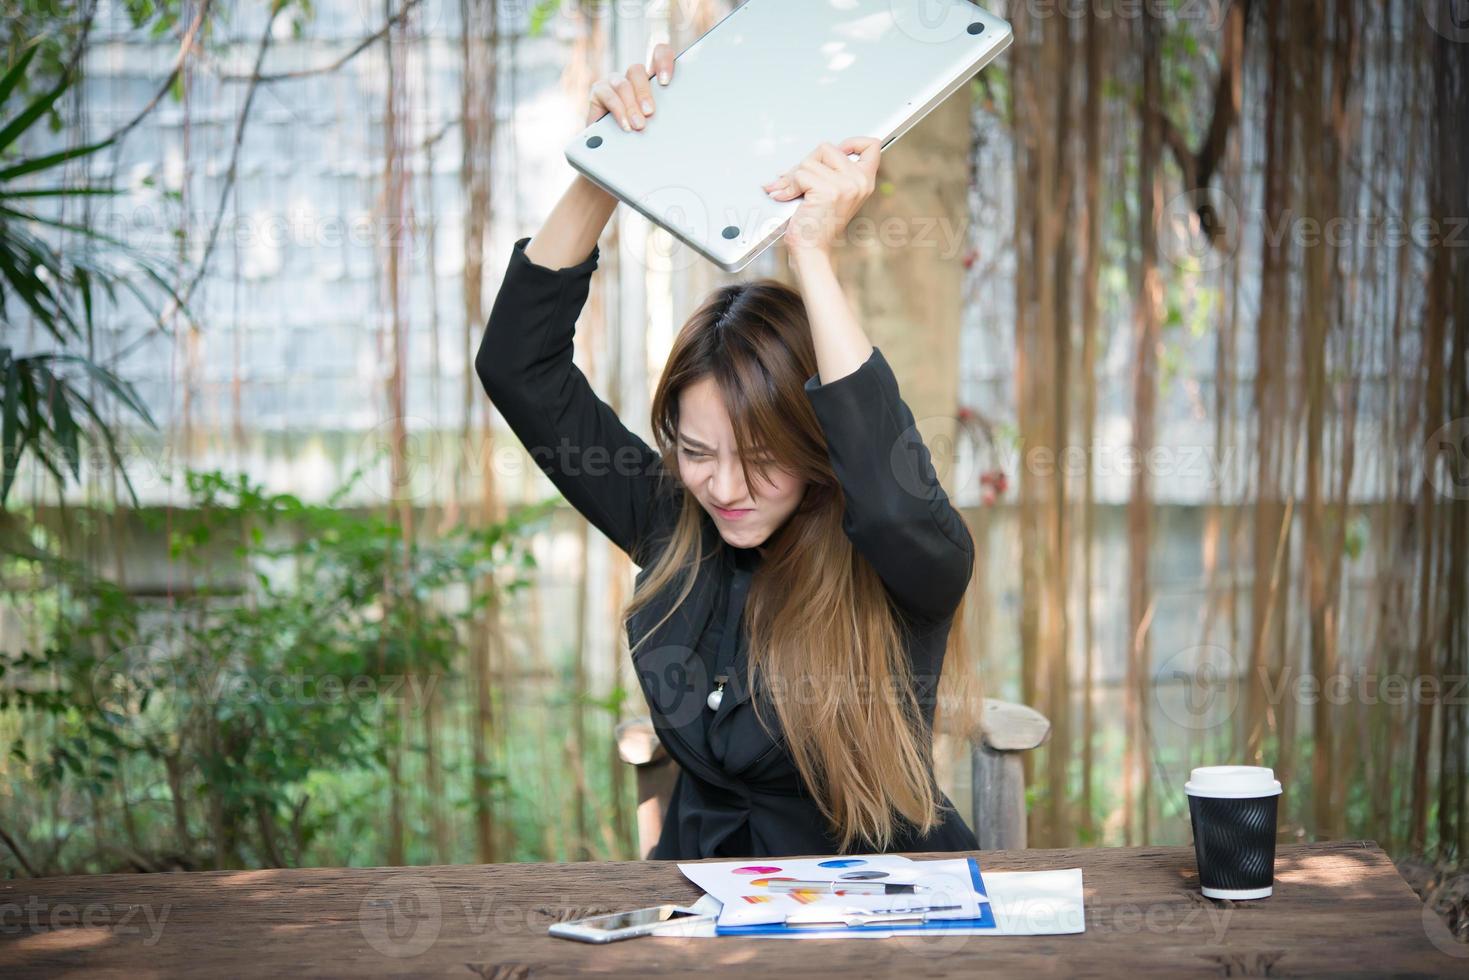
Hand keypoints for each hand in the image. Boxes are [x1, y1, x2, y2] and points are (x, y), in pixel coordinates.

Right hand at [586, 43, 674, 130]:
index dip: (663, 60)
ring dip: (631, 105)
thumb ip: (662, 116)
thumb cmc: (641, 134)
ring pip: (623, 83)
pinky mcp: (599, 90)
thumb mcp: (656, 124)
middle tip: (649, 112)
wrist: (613, 146)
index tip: (665, 81)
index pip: (659, 54)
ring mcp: (615, 81)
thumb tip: (671, 121)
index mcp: (653, 79)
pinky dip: (618, 111)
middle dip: (644, 92)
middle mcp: (632, 77)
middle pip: (637, 70)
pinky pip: (607, 95)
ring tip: (638, 125)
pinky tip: (625, 124)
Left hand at [762, 138, 880, 256]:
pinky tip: (785, 198)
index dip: (852, 141)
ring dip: (793, 178)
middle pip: (828, 148)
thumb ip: (829, 173)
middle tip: (797, 183)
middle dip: (806, 164)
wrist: (812, 252)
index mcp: (864, 181)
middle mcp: (858, 181)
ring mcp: (845, 185)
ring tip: (792, 194)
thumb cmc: (817, 227)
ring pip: (809, 161)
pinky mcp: (828, 191)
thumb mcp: (831, 196)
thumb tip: (808, 157)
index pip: (871, 145)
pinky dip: (788, 187)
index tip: (838, 150)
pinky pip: (800, 175)